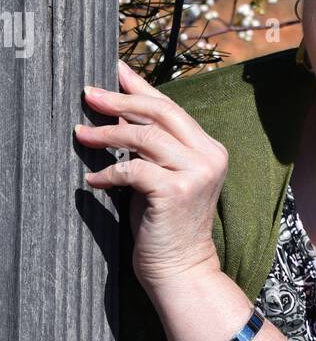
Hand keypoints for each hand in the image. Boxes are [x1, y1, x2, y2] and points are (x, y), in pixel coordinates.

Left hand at [75, 59, 227, 290]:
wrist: (181, 269)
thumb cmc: (166, 225)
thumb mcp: (158, 176)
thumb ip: (148, 146)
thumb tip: (115, 112)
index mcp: (209, 148)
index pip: (170, 107)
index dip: (140, 87)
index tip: (114, 71)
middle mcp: (209, 156)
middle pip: (160, 112)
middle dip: (120, 101)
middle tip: (88, 94)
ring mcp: (196, 173)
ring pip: (145, 137)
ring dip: (107, 135)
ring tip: (80, 134)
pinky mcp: (177, 191)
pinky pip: (134, 170)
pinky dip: (109, 173)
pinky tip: (93, 181)